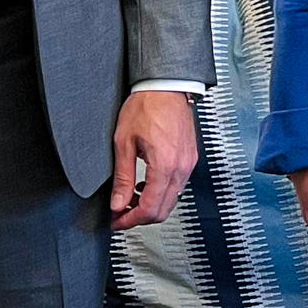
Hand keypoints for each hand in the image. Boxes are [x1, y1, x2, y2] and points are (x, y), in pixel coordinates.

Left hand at [110, 91, 198, 230]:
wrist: (167, 86)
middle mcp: (181, 167)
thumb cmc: (146, 106)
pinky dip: (162, 193)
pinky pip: (178, 186)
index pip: (149, 209)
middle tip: (121, 214)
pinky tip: (146, 184)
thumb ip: (122, 177)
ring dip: (151, 205)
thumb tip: (118, 204)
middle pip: (163, 210)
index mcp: (164, 165)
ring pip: (172, 200)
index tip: (117, 221)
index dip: (130, 221)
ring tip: (130, 198)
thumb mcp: (124, 142)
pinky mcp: (190, 158)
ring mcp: (189, 163)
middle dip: (140, 218)